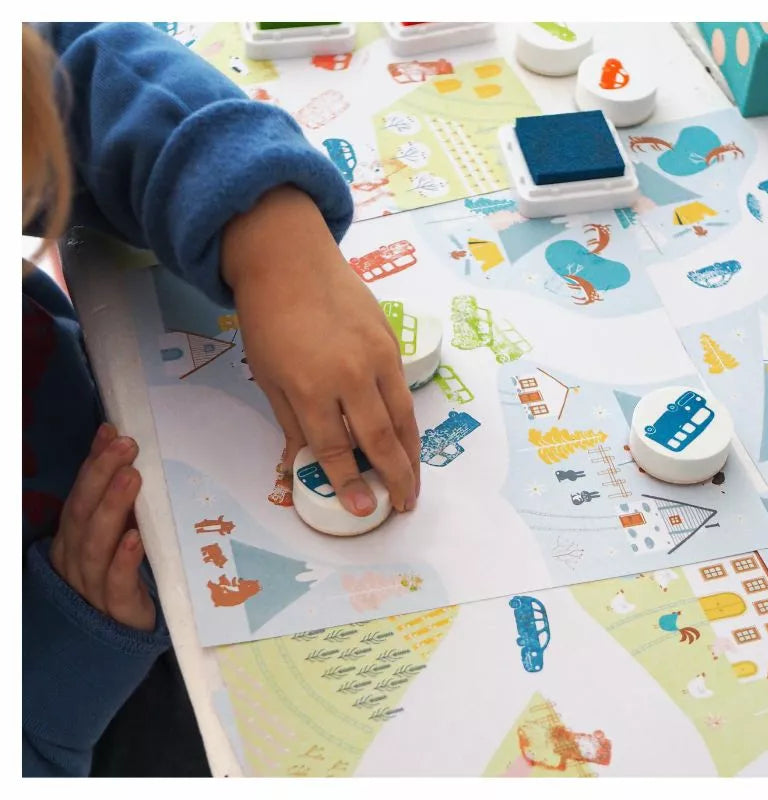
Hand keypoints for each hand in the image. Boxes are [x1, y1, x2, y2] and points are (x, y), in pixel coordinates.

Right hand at [49, 423, 154, 630]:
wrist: (125, 636)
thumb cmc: (124, 575)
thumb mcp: (118, 533)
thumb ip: (119, 498)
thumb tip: (123, 446)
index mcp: (74, 537)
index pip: (81, 494)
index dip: (93, 463)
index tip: (112, 432)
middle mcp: (76, 558)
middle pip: (83, 514)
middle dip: (101, 476)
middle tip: (126, 445)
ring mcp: (93, 585)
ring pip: (95, 545)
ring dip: (112, 508)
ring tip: (131, 478)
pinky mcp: (118, 610)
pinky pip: (116, 584)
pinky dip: (124, 560)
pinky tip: (135, 538)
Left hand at [222, 186, 419, 517]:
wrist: (290, 260)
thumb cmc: (268, 319)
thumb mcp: (268, 376)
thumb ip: (291, 422)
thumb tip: (302, 463)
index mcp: (310, 386)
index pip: (336, 447)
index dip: (349, 482)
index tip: (362, 508)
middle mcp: (351, 375)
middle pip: (380, 438)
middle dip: (396, 478)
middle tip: (404, 504)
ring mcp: (377, 356)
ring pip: (403, 417)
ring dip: (412, 454)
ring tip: (414, 481)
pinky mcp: (392, 341)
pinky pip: (402, 390)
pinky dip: (407, 420)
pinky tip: (406, 438)